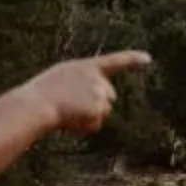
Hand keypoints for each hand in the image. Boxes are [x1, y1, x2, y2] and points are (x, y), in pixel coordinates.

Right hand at [30, 51, 150, 135]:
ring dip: (89, 116)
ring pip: (103, 112)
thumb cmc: (42, 93)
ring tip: (68, 111)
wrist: (37, 104)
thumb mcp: (61, 79)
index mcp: (87, 66)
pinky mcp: (99, 111)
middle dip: (96, 103)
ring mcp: (100, 95)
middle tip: (71, 105)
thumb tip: (92, 103)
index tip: (148, 58)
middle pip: (108, 96)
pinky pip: (95, 125)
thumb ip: (80, 83)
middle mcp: (98, 79)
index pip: (115, 61)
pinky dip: (84, 126)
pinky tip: (70, 119)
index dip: (132, 59)